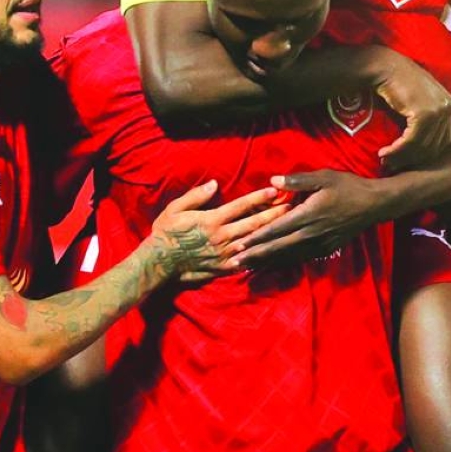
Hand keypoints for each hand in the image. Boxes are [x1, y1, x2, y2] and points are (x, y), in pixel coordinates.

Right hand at [150, 180, 284, 280]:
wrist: (159, 262)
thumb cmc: (166, 232)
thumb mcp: (175, 208)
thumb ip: (196, 196)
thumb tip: (214, 184)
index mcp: (212, 220)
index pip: (241, 206)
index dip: (259, 197)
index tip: (274, 191)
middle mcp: (222, 237)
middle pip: (254, 224)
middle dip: (274, 214)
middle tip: (291, 207)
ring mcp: (224, 254)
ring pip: (253, 241)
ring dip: (271, 232)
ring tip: (287, 225)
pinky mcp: (223, 267)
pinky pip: (246, 260)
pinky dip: (260, 254)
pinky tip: (271, 249)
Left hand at [236, 169, 386, 265]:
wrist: (374, 205)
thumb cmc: (348, 187)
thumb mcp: (324, 177)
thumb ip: (298, 180)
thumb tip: (273, 180)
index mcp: (308, 214)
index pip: (277, 229)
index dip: (257, 237)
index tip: (239, 244)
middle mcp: (312, 233)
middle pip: (278, 247)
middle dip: (255, 255)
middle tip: (235, 262)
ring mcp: (319, 244)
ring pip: (288, 256)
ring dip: (267, 262)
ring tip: (248, 268)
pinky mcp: (325, 249)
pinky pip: (301, 258)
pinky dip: (285, 262)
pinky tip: (273, 265)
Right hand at [371, 51, 450, 171]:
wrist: (385, 67)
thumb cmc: (396, 84)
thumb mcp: (416, 103)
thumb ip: (424, 121)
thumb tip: (419, 151)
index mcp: (450, 105)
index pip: (442, 141)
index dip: (423, 156)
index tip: (404, 162)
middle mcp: (448, 107)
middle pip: (433, 147)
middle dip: (411, 160)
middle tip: (391, 166)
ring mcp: (438, 110)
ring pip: (421, 146)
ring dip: (401, 157)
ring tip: (385, 161)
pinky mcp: (424, 113)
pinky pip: (411, 141)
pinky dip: (396, 150)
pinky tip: (384, 153)